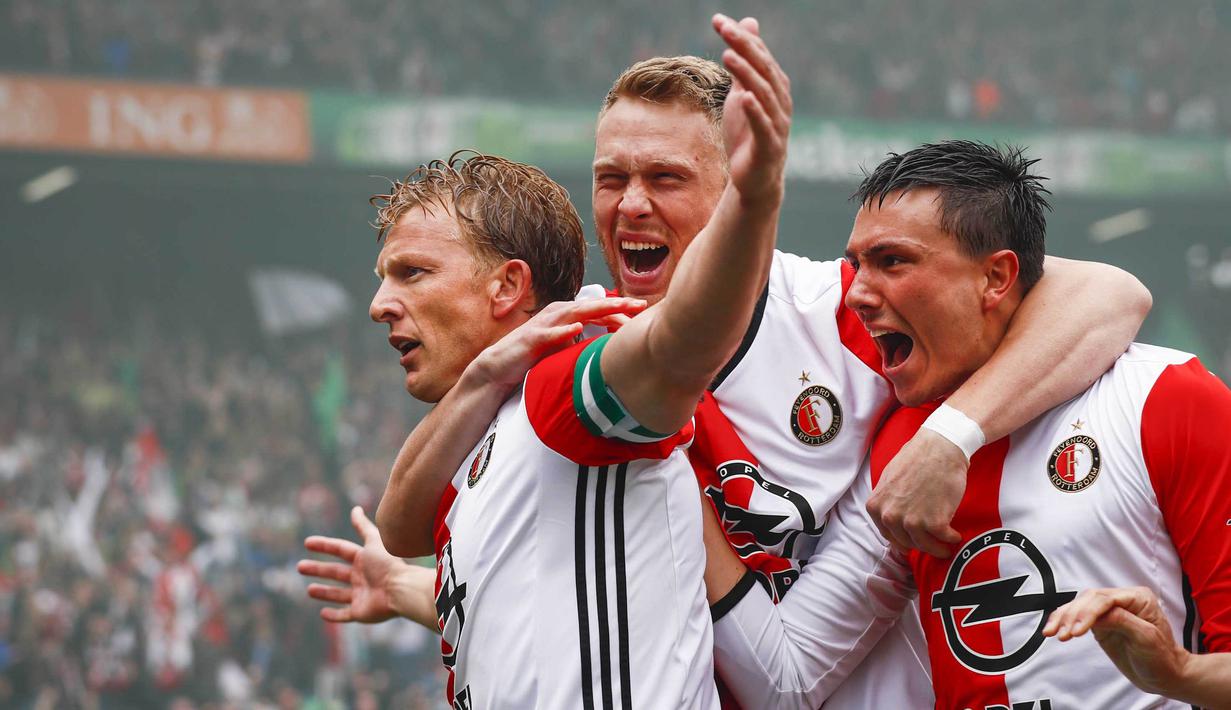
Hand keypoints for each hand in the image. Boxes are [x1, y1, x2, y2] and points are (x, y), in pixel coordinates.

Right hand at [298, 505, 411, 623]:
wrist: (400, 590)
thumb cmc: (388, 564)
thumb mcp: (374, 541)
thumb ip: (364, 526)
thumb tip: (355, 508)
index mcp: (364, 559)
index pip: (340, 549)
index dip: (324, 545)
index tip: (307, 542)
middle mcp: (362, 577)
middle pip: (336, 572)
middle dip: (318, 569)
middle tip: (299, 567)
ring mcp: (361, 596)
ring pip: (339, 594)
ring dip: (324, 592)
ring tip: (309, 590)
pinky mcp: (361, 613)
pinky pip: (345, 615)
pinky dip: (334, 616)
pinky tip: (323, 614)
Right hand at [468, 296, 647, 393]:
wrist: (500, 367)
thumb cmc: (535, 357)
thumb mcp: (565, 348)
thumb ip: (585, 343)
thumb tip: (612, 349)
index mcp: (568, 315)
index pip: (599, 310)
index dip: (621, 309)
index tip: (644, 310)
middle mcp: (558, 313)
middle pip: (592, 306)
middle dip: (617, 304)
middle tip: (641, 304)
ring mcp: (544, 324)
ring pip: (575, 312)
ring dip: (597, 309)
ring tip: (618, 307)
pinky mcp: (531, 338)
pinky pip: (549, 332)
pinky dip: (563, 329)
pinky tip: (577, 327)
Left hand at [712, 14, 791, 205]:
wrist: (754, 179)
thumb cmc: (748, 134)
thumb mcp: (741, 93)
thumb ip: (744, 63)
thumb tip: (747, 25)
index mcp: (774, 88)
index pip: (758, 56)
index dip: (741, 37)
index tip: (718, 21)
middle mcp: (780, 102)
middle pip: (763, 70)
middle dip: (744, 48)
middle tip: (725, 29)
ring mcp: (777, 125)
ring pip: (764, 95)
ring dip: (747, 74)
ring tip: (728, 55)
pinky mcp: (769, 147)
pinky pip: (763, 127)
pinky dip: (755, 112)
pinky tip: (744, 98)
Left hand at [866, 428, 964, 556]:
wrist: (940, 447)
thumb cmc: (916, 458)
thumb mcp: (888, 479)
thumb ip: (887, 500)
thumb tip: (891, 517)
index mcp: (876, 506)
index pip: (887, 534)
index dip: (901, 539)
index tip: (911, 542)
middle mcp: (890, 516)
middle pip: (905, 542)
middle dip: (919, 543)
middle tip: (931, 544)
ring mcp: (912, 521)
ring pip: (925, 545)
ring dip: (937, 548)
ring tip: (945, 545)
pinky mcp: (935, 523)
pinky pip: (944, 539)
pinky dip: (952, 539)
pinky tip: (955, 535)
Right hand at [1043, 586, 1189, 696]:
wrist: (1165, 676)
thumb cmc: (1162, 657)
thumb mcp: (1146, 638)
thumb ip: (1122, 621)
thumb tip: (1095, 616)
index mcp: (1137, 597)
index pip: (1105, 599)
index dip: (1087, 613)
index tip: (1076, 631)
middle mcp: (1121, 600)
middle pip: (1088, 600)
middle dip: (1071, 615)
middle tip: (1061, 634)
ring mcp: (1109, 611)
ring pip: (1079, 606)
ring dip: (1062, 618)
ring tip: (1050, 633)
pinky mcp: (1100, 624)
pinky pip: (1077, 618)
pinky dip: (1063, 622)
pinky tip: (1053, 629)